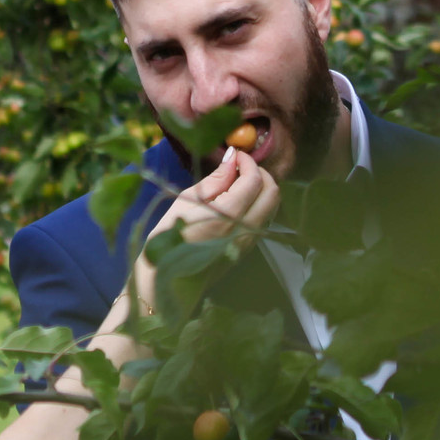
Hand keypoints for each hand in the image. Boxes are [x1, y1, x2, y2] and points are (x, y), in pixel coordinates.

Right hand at [131, 145, 279, 316]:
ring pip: (272, 206)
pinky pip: (264, 219)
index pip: (254, 180)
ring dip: (261, 188)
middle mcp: (245, 229)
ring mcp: (249, 241)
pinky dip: (258, 203)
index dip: (247, 162)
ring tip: (237, 183)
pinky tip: (237, 201)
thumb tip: (232, 158)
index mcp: (227, 215)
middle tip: (239, 168)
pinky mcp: (247, 249)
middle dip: (260, 173)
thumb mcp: (185, 202)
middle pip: (272, 192)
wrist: (167, 283)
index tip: (235, 155)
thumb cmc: (167, 240)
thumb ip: (214, 180)